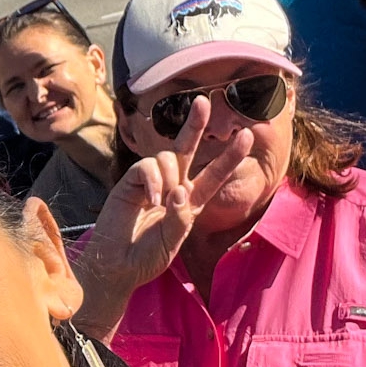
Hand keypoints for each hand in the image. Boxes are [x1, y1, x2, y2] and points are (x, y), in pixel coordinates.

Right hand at [73, 97, 252, 336]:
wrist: (118, 266)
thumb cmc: (147, 257)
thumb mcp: (173, 241)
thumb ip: (180, 217)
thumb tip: (180, 189)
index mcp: (190, 201)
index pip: (214, 174)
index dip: (230, 156)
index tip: (247, 135)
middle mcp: (172, 186)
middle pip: (186, 148)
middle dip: (195, 124)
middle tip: (203, 100)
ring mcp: (150, 183)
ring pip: (167, 158)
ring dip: (170, 176)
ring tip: (160, 202)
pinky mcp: (130, 183)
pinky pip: (146, 167)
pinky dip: (153, 181)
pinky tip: (151, 201)